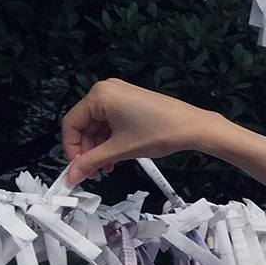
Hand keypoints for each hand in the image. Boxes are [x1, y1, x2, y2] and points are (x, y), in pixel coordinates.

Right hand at [61, 79, 221, 184]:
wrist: (194, 127)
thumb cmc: (161, 132)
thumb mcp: (120, 149)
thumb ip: (92, 161)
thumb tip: (72, 173)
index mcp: (99, 95)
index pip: (71, 123)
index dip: (71, 149)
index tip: (76, 167)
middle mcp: (107, 90)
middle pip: (84, 125)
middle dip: (87, 151)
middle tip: (91, 171)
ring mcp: (119, 95)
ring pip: (98, 126)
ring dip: (99, 148)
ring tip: (106, 168)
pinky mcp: (130, 102)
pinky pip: (111, 122)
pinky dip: (110, 140)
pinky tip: (115, 157)